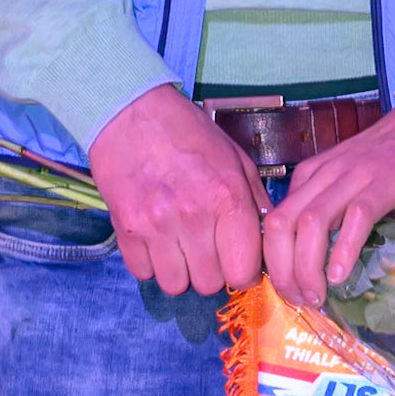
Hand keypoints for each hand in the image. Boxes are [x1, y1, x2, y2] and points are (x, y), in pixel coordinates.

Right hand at [88, 84, 269, 296]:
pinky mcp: (126, 229)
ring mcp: (156, 225)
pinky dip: (150, 262)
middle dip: (211, 269)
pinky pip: (143, 273)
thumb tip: (269, 238)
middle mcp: (193, 215)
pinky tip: (154, 235)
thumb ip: (254, 200)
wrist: (130, 111)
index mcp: (227, 197)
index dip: (242, 269)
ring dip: (179, 269)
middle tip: (205, 243)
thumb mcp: (234, 156)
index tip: (235, 256)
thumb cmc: (187, 131)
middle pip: (209, 284)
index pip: (243, 272)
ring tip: (178, 241)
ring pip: (175, 285)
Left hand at [261, 96, 394, 308]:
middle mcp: (325, 174)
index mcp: (312, 174)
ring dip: (307, 268)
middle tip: (300, 300)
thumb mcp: (352, 182)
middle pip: (282, 225)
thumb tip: (326, 262)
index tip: (289, 291)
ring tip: (318, 296)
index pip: (274, 222)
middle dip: (282, 271)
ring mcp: (354, 176)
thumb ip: (336, 211)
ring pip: (310, 223)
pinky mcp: (384, 181)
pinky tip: (342, 276)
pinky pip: (355, 217)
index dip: (273, 264)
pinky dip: (344, 250)